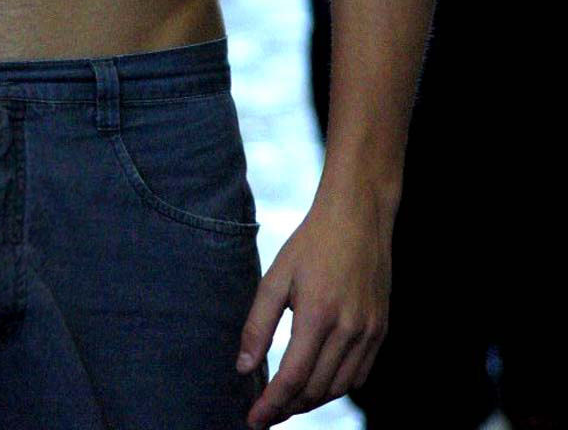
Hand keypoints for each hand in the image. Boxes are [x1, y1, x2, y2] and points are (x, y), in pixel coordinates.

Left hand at [237, 187, 390, 427]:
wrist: (358, 216)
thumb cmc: (311, 242)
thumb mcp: (276, 276)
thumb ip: (257, 325)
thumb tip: (243, 367)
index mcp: (318, 314)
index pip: (293, 379)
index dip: (271, 405)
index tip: (253, 421)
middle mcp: (349, 329)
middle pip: (316, 390)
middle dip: (288, 408)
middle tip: (266, 411)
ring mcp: (370, 331)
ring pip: (339, 388)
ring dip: (311, 402)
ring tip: (287, 401)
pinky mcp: (382, 330)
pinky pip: (359, 375)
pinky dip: (337, 387)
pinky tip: (318, 382)